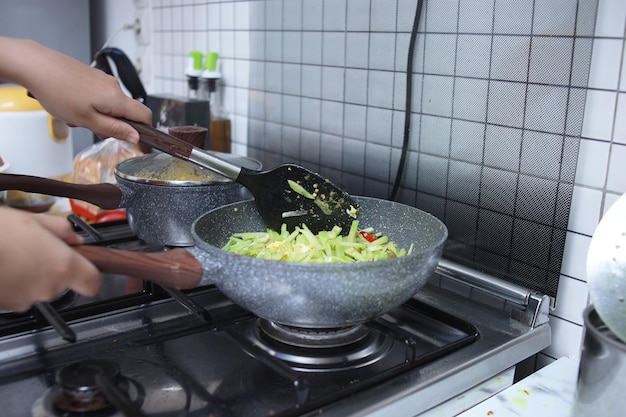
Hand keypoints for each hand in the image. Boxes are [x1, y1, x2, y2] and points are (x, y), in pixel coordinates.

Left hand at [0, 37, 151, 142]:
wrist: (36, 65)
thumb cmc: (57, 91)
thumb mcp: (87, 120)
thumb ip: (114, 129)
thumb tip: (135, 136)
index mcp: (117, 98)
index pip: (145, 115)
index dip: (142, 130)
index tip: (129, 138)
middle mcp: (113, 86)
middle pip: (126, 112)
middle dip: (112, 124)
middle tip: (91, 128)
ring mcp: (102, 79)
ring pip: (110, 105)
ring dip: (98, 115)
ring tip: (75, 115)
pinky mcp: (92, 76)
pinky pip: (99, 96)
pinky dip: (89, 105)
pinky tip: (71, 104)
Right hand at [0, 208, 100, 311]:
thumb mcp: (30, 219)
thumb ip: (60, 229)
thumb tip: (74, 238)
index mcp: (62, 265)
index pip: (92, 282)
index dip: (89, 273)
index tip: (83, 264)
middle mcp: (48, 288)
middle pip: (61, 281)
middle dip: (49, 265)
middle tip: (31, 247)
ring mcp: (24, 301)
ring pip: (35, 288)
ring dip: (27, 274)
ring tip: (8, 254)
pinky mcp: (5, 307)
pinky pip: (14, 293)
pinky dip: (9, 282)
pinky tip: (0, 265)